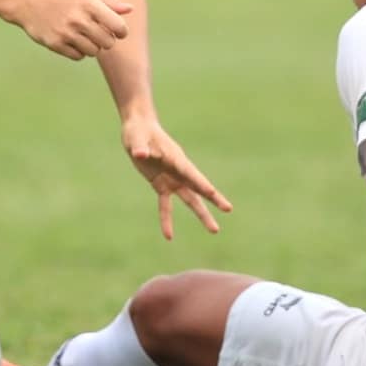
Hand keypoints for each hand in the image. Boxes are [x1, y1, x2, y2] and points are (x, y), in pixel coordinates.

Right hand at [11, 0, 128, 59]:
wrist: (32, 5)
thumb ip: (109, 2)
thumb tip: (130, 9)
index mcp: (89, 4)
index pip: (118, 26)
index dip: (122, 31)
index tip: (118, 31)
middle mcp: (78, 19)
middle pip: (108, 43)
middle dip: (107, 40)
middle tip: (99, 34)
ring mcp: (66, 32)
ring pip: (94, 52)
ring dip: (93, 47)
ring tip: (85, 37)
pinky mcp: (56, 44)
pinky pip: (78, 56)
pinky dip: (79, 51)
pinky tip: (73, 41)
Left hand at [121, 116, 232, 238]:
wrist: (138, 129)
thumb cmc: (138, 131)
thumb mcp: (136, 138)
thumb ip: (140, 147)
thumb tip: (140, 154)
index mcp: (175, 157)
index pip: (189, 172)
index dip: (199, 182)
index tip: (211, 192)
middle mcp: (178, 170)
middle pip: (198, 186)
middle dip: (213, 198)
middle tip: (229, 209)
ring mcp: (172, 178)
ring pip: (190, 199)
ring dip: (201, 214)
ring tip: (214, 230)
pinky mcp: (161, 185)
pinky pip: (165, 205)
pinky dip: (166, 220)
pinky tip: (169, 236)